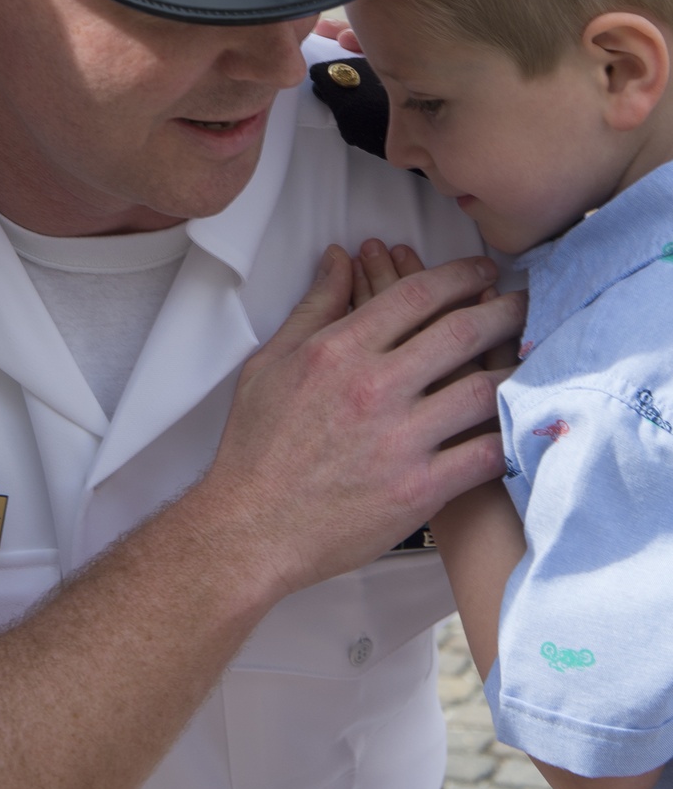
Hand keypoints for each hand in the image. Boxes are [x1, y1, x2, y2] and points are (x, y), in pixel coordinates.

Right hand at [206, 245, 523, 596]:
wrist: (251, 528)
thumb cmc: (256, 448)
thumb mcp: (270, 363)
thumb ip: (314, 307)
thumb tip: (339, 260)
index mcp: (339, 351)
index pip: (416, 295)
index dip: (459, 275)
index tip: (482, 272)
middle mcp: (374, 388)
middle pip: (462, 333)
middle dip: (504, 311)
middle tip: (526, 303)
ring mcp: (400, 440)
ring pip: (483, 390)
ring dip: (517, 369)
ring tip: (537, 358)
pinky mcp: (419, 490)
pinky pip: (483, 454)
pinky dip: (510, 436)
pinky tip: (524, 422)